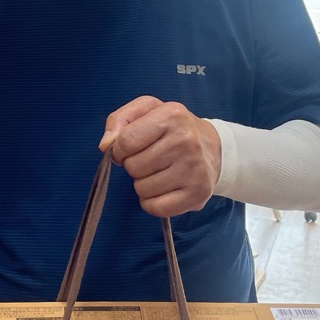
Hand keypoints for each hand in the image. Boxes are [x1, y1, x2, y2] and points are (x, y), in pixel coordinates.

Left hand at [99, 96, 222, 217]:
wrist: (214, 147)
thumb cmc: (173, 129)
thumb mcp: (148, 110)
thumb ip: (120, 120)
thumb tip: (105, 145)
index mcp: (172, 115)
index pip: (125, 141)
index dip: (120, 149)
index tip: (131, 148)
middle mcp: (186, 141)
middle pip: (133, 167)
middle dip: (135, 165)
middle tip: (152, 159)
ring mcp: (194, 169)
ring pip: (142, 189)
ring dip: (144, 184)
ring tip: (161, 171)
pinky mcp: (197, 194)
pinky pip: (156, 208)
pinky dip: (153, 202)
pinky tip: (165, 188)